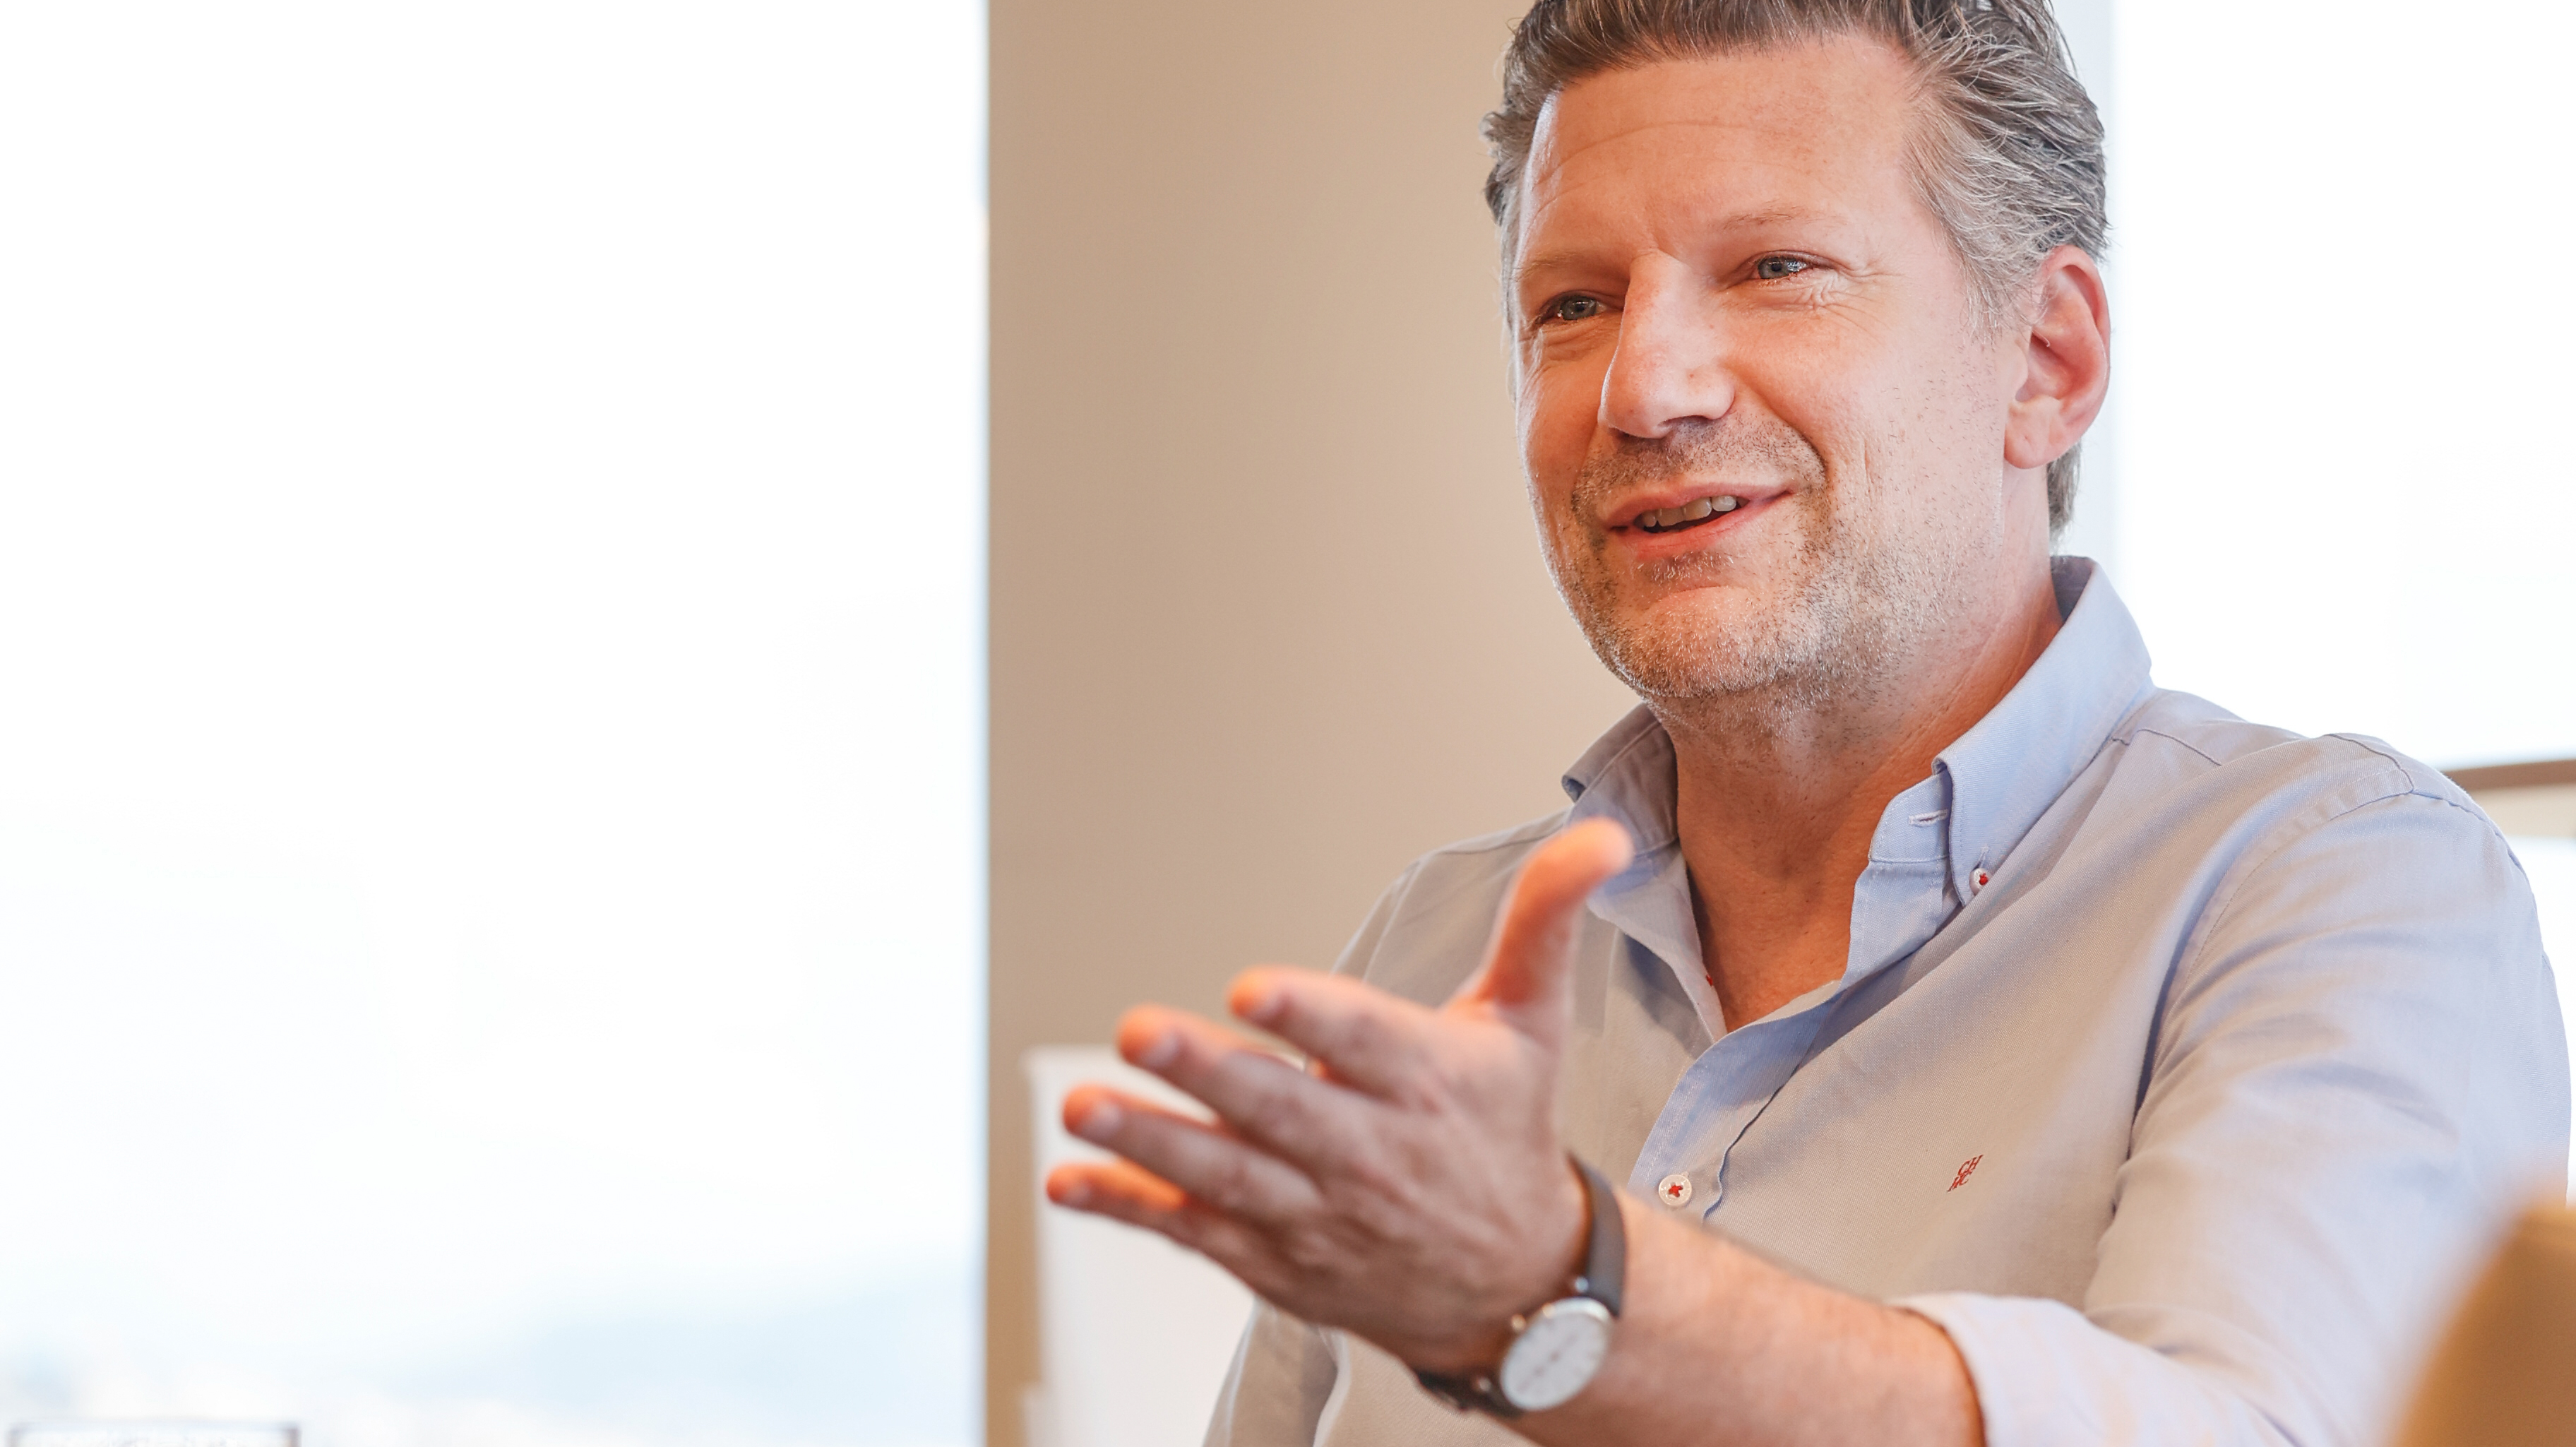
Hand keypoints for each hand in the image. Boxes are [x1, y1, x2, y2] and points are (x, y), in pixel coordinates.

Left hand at [1046, 818, 1634, 1370]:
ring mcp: (1315, 1210)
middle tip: (1137, 1031)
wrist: (1517, 1285)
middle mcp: (1367, 1149)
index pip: (1363, 1039)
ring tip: (1083, 1107)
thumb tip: (1600, 836)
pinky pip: (1192, 1231)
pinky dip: (1129, 1206)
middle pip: (1279, 1107)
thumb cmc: (1507, 1133)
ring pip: (1224, 1173)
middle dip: (1205, 1072)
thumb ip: (1544, 920)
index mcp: (1426, 1081)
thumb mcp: (1532, 1021)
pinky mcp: (1274, 1256)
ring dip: (1148, 1141)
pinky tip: (1069, 1180)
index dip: (1309, 1013)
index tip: (1255, 986)